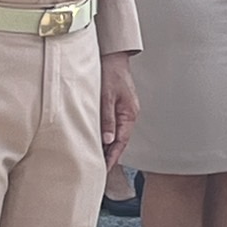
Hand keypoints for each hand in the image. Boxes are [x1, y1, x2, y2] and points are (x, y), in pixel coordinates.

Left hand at [99, 52, 139, 168]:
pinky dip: (106, 134)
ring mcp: (124, 110)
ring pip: (116, 133)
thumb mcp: (106, 97)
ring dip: (108, 145)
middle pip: (120, 140)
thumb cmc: (111, 73)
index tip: (104, 169)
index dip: (113, 156)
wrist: (113, 57)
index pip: (122, 141)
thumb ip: (107, 119)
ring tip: (96, 158)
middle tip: (98, 168)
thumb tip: (108, 140)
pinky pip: (113, 125)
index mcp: (130, 113)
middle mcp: (129, 114)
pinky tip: (98, 139)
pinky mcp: (118, 106)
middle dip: (110, 154)